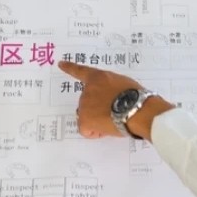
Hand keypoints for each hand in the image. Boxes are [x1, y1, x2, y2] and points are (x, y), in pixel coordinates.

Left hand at [58, 61, 173, 140]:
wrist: (136, 108)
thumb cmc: (136, 96)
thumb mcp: (124, 83)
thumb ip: (112, 87)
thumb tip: (111, 98)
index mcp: (98, 78)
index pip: (81, 71)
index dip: (70, 68)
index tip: (60, 64)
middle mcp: (87, 90)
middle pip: (87, 101)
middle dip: (97, 108)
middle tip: (114, 112)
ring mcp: (84, 105)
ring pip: (88, 116)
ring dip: (97, 119)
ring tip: (114, 119)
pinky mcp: (84, 120)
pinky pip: (87, 130)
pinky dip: (95, 132)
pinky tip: (107, 129)